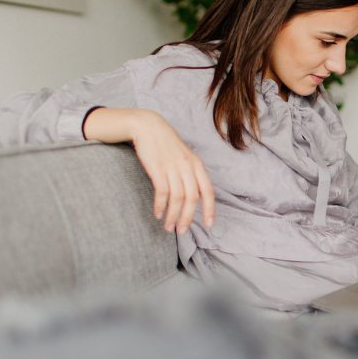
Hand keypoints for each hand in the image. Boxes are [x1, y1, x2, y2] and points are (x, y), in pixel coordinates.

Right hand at [85, 107, 215, 234]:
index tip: (209, 225)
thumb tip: (194, 197)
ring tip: (168, 227)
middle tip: (181, 231)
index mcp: (197, 165)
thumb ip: (190, 174)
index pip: (208, 191)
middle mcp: (188, 166)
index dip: (209, 209)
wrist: (147, 126)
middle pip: (192, 198)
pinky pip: (162, 192)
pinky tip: (158, 214)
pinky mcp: (158, 168)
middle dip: (187, 218)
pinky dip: (161, 206)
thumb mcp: (184, 157)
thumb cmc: (166, 145)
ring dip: (173, 215)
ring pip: (177, 198)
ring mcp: (173, 167)